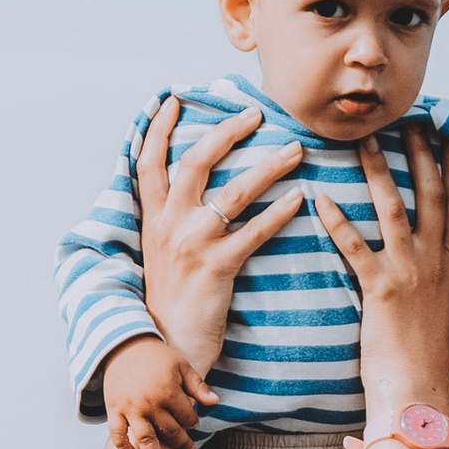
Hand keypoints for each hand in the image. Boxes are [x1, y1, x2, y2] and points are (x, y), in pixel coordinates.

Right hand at [101, 332, 207, 448]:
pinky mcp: (114, 410)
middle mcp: (150, 404)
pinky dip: (124, 448)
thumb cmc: (155, 356)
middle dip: (182, 444)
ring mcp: (131, 409)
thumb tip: (215, 402)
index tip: (192, 423)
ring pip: (145, 440)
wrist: (123, 345)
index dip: (192, 421)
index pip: (187, 417)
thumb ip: (198, 385)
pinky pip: (118, 434)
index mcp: (169, 392)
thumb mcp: (181, 365)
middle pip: (170, 432)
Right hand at [133, 91, 306, 372]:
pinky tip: (300, 199)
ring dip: (267, 166)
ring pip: (232, 191)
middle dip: (225, 133)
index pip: (149, 162)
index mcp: (153, 220)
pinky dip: (279, 212)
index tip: (173, 100)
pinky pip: (254, 231)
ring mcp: (192, 244)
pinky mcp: (217, 268)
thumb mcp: (159, 256)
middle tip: (256, 115)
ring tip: (295, 150)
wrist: (166, 348)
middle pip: (194, 163)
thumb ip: (170, 223)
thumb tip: (189, 197)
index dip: (160, 128)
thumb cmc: (169, 304)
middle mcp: (169, 225)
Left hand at [313, 123, 448, 448]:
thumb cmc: (427, 359)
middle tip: (409, 118)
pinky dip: (339, 223)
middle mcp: (439, 264)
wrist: (420, 393)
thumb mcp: (447, 310)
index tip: (447, 134)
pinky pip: (357, 249)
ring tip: (364, 142)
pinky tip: (321, 200)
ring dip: (379, 174)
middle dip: (422, 154)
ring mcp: (412, 275)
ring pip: (396, 211)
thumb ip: (443, 277)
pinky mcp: (383, 292)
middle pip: (432, 196)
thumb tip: (439, 258)